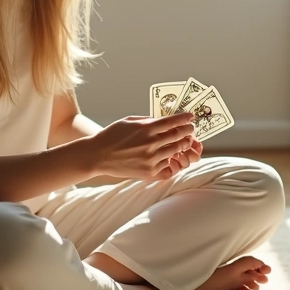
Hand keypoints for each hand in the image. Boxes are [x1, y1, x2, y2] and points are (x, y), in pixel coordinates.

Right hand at [80, 113, 195, 180]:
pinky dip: (172, 160)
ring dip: (183, 145)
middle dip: (187, 131)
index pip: (173, 121)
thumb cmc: (112, 135)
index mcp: (146, 128)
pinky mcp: (149, 172)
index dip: (185, 118)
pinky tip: (172, 156)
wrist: (98, 156)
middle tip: (190, 129)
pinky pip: (168, 166)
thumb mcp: (130, 121)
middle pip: (178, 136)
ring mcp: (151, 159)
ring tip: (184, 142)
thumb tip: (165, 121)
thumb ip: (148, 120)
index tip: (191, 117)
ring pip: (176, 151)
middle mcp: (151, 144)